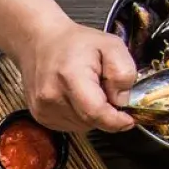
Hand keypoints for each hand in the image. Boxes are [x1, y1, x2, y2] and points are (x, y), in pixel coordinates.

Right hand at [13, 17, 136, 133]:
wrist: (40, 42)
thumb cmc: (75, 42)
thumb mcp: (111, 45)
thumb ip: (124, 71)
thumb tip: (122, 100)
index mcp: (70, 76)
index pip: (95, 112)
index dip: (115, 121)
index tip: (128, 120)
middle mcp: (52, 96)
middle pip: (91, 121)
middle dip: (105, 112)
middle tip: (105, 89)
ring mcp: (43, 108)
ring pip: (82, 126)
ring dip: (92, 114)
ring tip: (87, 90)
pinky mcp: (40, 116)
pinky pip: (70, 125)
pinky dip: (80, 116)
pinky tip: (76, 97)